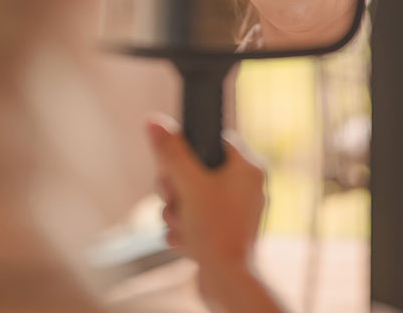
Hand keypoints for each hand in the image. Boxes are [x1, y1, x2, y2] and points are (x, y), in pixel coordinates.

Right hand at [146, 116, 265, 266]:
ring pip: (192, 197)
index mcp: (248, 168)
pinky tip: (183, 240)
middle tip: (173, 198)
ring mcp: (236, 211)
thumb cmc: (215, 230)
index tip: (174, 163)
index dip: (189, 148)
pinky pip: (196, 219)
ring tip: (179, 224)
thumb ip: (170, 151)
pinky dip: (184, 228)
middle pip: (197, 169)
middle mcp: (247, 187)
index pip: (215, 139)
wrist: (227, 282)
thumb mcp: (187, 184)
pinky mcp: (225, 232)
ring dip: (176, 211)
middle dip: (176, 188)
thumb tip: (153, 120)